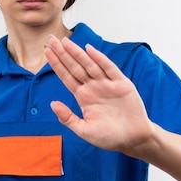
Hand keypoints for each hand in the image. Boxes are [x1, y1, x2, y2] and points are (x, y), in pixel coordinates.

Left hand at [44, 36, 154, 156]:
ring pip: (89, 65)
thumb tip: (52, 104)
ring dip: (77, 53)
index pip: (66, 77)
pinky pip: (109, 69)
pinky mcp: (122, 84)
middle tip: (51, 40)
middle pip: (75, 67)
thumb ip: (68, 118)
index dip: (56, 65)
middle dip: (63, 54)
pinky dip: (100, 59)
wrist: (133, 140)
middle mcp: (93, 87)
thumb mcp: (84, 131)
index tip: (46, 53)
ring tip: (65, 42)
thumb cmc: (109, 137)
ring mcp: (107, 84)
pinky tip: (89, 50)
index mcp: (83, 97)